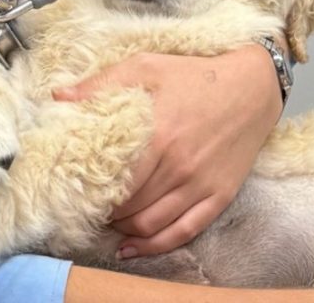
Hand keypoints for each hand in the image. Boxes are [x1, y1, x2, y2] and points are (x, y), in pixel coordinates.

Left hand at [53, 44, 280, 256]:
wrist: (253, 86)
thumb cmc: (198, 75)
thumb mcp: (148, 66)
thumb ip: (102, 83)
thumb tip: (60, 97)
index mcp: (159, 136)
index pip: (116, 180)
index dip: (92, 192)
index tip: (78, 191)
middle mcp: (180, 167)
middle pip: (131, 206)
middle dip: (106, 212)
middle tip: (90, 206)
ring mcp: (201, 185)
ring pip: (152, 224)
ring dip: (125, 229)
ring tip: (110, 221)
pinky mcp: (220, 196)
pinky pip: (184, 231)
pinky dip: (155, 245)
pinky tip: (133, 247)